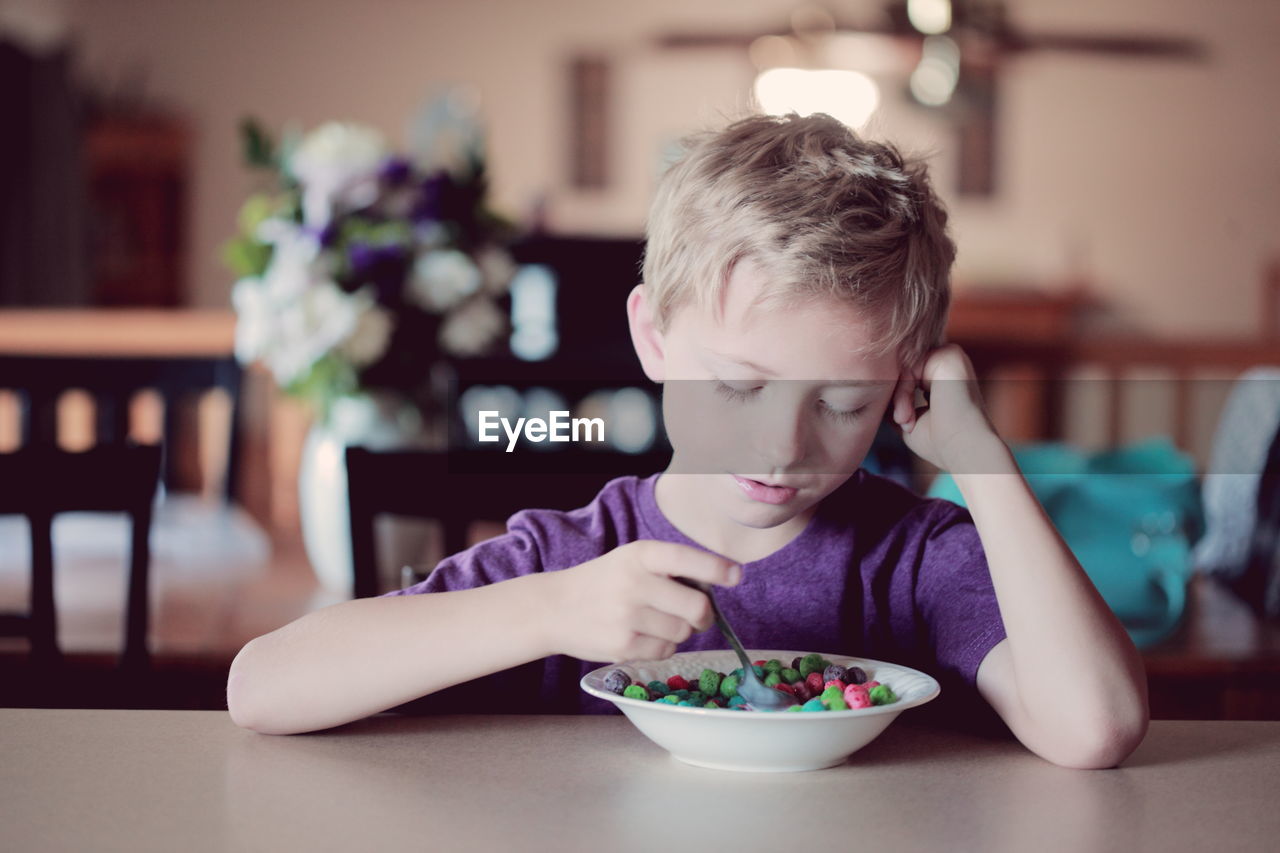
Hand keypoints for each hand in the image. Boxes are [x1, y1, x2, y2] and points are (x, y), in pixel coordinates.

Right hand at [541, 540, 739, 662]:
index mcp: (640, 554)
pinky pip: (666, 651)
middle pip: (697, 607)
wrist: (554, 608)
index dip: (716, 568)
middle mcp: (634, 582)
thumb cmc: (604, 583)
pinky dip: (662, 647)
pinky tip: (641, 637)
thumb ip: (668, 569)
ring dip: (679, 631)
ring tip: (655, 623)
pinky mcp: (622, 646)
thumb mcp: (631, 561)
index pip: (686, 558)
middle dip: (704, 615)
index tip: (736, 576)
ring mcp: (628, 616)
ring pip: (683, 632)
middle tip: (698, 616)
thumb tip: (715, 588)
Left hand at [890, 344, 1000, 472]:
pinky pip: (909, 366)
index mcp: (943, 376)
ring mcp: (950, 357)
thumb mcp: (908, 416)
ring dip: (898, 397)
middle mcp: (948, 363)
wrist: (963, 450)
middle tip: (902, 422)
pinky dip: (902, 392)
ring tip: (905, 421)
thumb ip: (895, 397)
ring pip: (904, 367)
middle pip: (903, 368)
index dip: (896, 398)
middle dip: (895, 396)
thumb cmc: (939, 441)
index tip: (901, 423)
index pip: (906, 374)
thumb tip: (875, 386)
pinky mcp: (949, 355)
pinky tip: (907, 415)